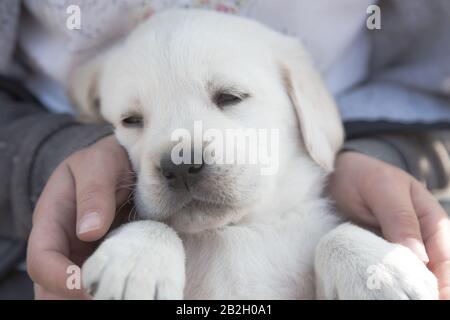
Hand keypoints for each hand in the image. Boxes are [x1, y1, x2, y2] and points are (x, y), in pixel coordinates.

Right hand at [27, 136, 134, 298]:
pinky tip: (131, 289)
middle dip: (74, 297)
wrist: (124, 162)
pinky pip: (99, 285)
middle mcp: (63, 244)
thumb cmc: (108, 160)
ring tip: (122, 293)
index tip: (88, 285)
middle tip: (111, 294)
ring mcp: (82, 255)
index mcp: (51, 220)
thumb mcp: (100, 165)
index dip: (59, 278)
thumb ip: (94, 193)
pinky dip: (111, 291)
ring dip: (94, 297)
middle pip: (50, 288)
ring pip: (72, 294)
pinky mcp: (103, 260)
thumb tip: (88, 232)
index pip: (41, 260)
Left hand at [329, 151, 449, 298]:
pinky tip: (382, 293)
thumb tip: (420, 259)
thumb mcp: (382, 190)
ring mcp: (401, 248)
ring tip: (396, 297)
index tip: (434, 298)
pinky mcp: (381, 255)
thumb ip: (400, 219)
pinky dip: (388, 283)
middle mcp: (422, 238)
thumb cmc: (364, 177)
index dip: (443, 283)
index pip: (445, 258)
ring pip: (411, 276)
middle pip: (433, 272)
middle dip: (426, 290)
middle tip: (412, 299)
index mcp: (433, 220)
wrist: (338, 175)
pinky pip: (389, 273)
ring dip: (408, 289)